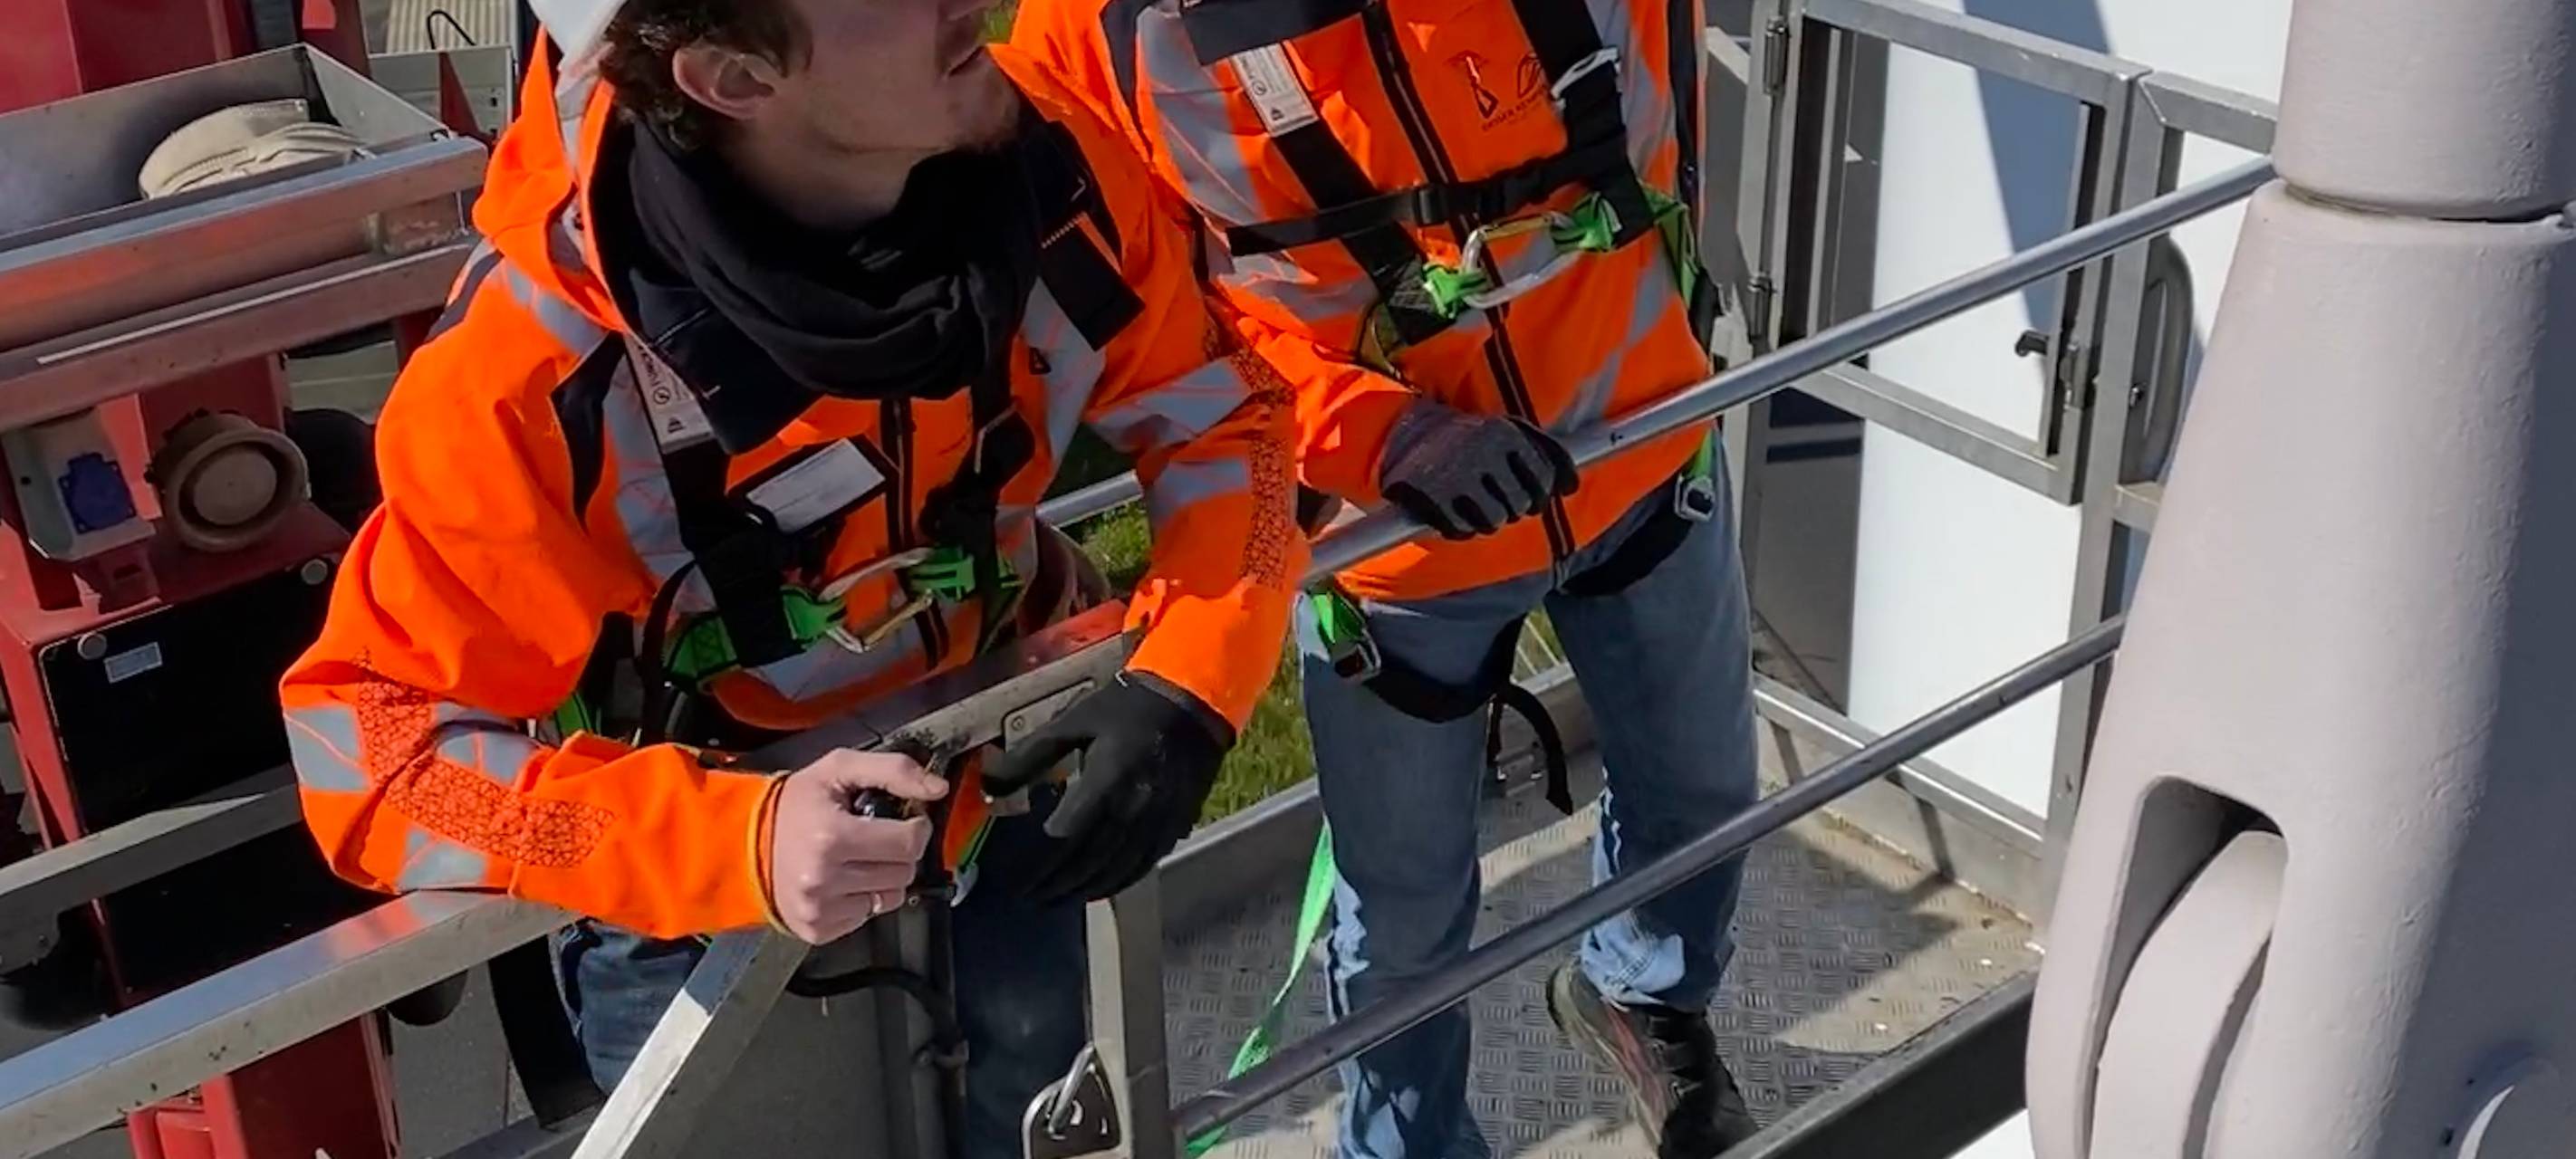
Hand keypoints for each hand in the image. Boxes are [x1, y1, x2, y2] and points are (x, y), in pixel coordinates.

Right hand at [764, 750, 946, 943]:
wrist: (742, 844)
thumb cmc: (795, 804)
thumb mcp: (838, 769)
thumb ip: (894, 770)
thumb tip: (938, 788)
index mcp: (832, 837)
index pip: (909, 843)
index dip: (916, 827)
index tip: (905, 819)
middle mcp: (824, 879)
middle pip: (904, 872)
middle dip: (899, 852)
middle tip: (876, 837)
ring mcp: (820, 910)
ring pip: (891, 898)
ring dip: (884, 877)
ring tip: (857, 858)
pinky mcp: (818, 930)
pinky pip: (867, 917)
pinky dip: (862, 899)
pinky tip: (841, 880)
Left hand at [981, 672, 1231, 903]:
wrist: (1190, 701)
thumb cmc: (1124, 708)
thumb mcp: (1072, 722)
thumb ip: (1029, 756)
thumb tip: (990, 784)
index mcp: (1104, 784)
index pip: (1064, 838)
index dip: (1039, 866)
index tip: (1018, 881)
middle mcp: (1132, 811)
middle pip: (1089, 863)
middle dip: (1057, 885)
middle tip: (1032, 898)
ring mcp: (1157, 822)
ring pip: (1117, 871)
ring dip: (1085, 890)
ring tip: (1059, 900)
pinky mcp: (1174, 826)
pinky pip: (1143, 865)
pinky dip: (1118, 882)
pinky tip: (1101, 887)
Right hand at [1376, 401, 1578, 538]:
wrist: (1405, 433)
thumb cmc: (1469, 436)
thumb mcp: (1510, 430)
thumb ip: (1548, 453)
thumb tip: (1572, 487)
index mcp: (1506, 434)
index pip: (1543, 481)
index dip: (1538, 494)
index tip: (1527, 494)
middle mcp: (1483, 453)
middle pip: (1520, 506)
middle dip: (1511, 508)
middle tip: (1494, 496)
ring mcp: (1457, 475)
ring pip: (1494, 522)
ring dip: (1487, 520)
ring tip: (1474, 503)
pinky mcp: (1431, 496)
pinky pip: (1462, 530)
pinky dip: (1460, 528)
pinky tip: (1452, 512)